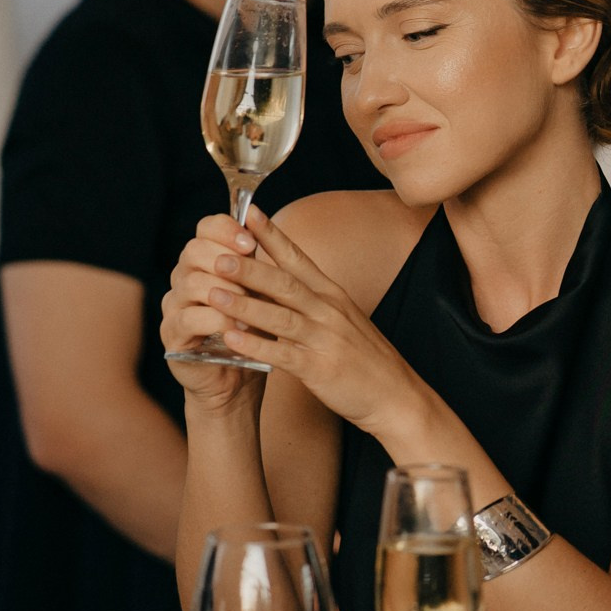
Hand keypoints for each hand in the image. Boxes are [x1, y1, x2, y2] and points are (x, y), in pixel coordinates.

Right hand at [161, 215, 267, 412]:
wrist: (240, 379)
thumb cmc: (253, 332)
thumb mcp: (262, 295)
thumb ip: (258, 268)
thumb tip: (265, 233)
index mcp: (205, 262)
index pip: (205, 229)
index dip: (226, 229)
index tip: (251, 242)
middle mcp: (183, 279)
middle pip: (193, 250)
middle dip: (227, 260)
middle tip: (253, 275)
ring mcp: (174, 306)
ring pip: (192, 283)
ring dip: (228, 292)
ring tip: (253, 307)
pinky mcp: (172, 335)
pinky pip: (189, 318)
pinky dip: (218, 320)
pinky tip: (239, 327)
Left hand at [186, 205, 426, 434]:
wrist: (397, 397)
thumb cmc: (366, 359)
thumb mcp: (342, 320)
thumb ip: (311, 302)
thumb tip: (275, 284)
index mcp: (333, 296)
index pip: (299, 258)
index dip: (273, 236)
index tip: (249, 213)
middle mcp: (329, 311)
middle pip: (285, 283)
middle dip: (249, 268)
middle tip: (216, 254)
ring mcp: (326, 339)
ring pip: (281, 316)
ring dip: (245, 304)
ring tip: (213, 293)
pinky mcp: (321, 368)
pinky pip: (284, 355)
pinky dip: (256, 346)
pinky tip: (231, 340)